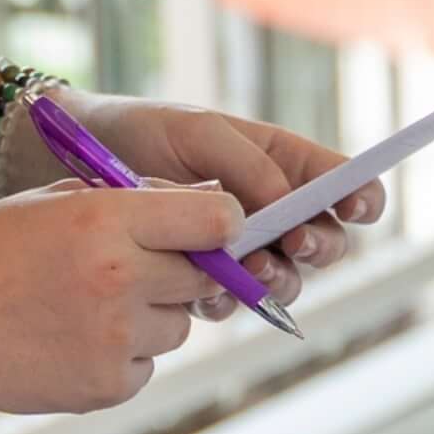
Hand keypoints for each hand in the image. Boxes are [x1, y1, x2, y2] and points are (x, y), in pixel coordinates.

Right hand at [0, 181, 234, 412]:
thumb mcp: (56, 201)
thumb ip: (135, 201)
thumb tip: (215, 207)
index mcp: (108, 220)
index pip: (218, 220)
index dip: (223, 224)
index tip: (210, 230)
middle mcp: (120, 279)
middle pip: (203, 277)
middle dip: (179, 271)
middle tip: (130, 270)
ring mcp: (115, 339)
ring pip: (176, 326)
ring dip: (148, 317)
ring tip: (84, 308)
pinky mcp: (106, 386)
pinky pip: (146, 367)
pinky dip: (121, 357)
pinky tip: (70, 341)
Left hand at [67, 97, 380, 281]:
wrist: (72, 165)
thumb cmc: (140, 134)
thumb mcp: (195, 131)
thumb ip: (247, 164)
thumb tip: (283, 202)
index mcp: (280, 162)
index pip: (341, 183)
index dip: (361, 198)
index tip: (355, 206)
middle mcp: (270, 209)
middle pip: (325, 241)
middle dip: (320, 245)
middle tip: (296, 240)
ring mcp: (240, 248)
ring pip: (286, 279)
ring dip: (279, 278)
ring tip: (252, 267)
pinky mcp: (204, 279)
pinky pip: (234, 301)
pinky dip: (229, 299)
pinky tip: (206, 288)